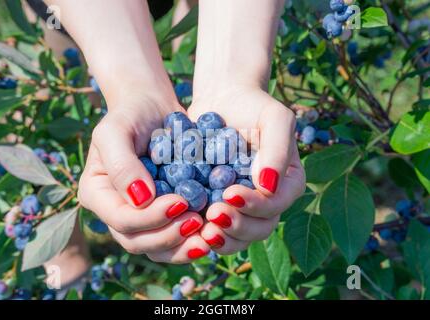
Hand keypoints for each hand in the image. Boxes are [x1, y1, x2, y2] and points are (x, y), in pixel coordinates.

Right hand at [78, 93, 209, 262]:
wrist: (152, 108)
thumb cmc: (130, 114)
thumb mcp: (116, 130)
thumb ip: (122, 164)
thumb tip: (140, 200)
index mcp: (98, 194)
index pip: (121, 220)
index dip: (150, 218)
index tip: (180, 202)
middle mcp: (116, 211)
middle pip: (137, 241)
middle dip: (168, 237)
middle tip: (198, 222)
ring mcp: (139, 217)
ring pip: (157, 247)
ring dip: (182, 247)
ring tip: (207, 236)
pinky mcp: (162, 216)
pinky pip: (174, 238)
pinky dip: (191, 240)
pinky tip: (212, 232)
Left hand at [188, 86, 305, 253]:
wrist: (223, 101)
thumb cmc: (253, 106)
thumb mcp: (274, 118)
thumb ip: (277, 150)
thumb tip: (267, 186)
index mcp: (286, 184)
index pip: (275, 205)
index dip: (255, 206)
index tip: (229, 193)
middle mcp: (267, 201)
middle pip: (258, 228)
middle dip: (236, 227)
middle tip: (212, 215)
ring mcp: (242, 207)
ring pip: (237, 236)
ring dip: (220, 238)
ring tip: (200, 228)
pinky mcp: (217, 205)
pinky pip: (213, 228)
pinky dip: (201, 232)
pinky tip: (185, 225)